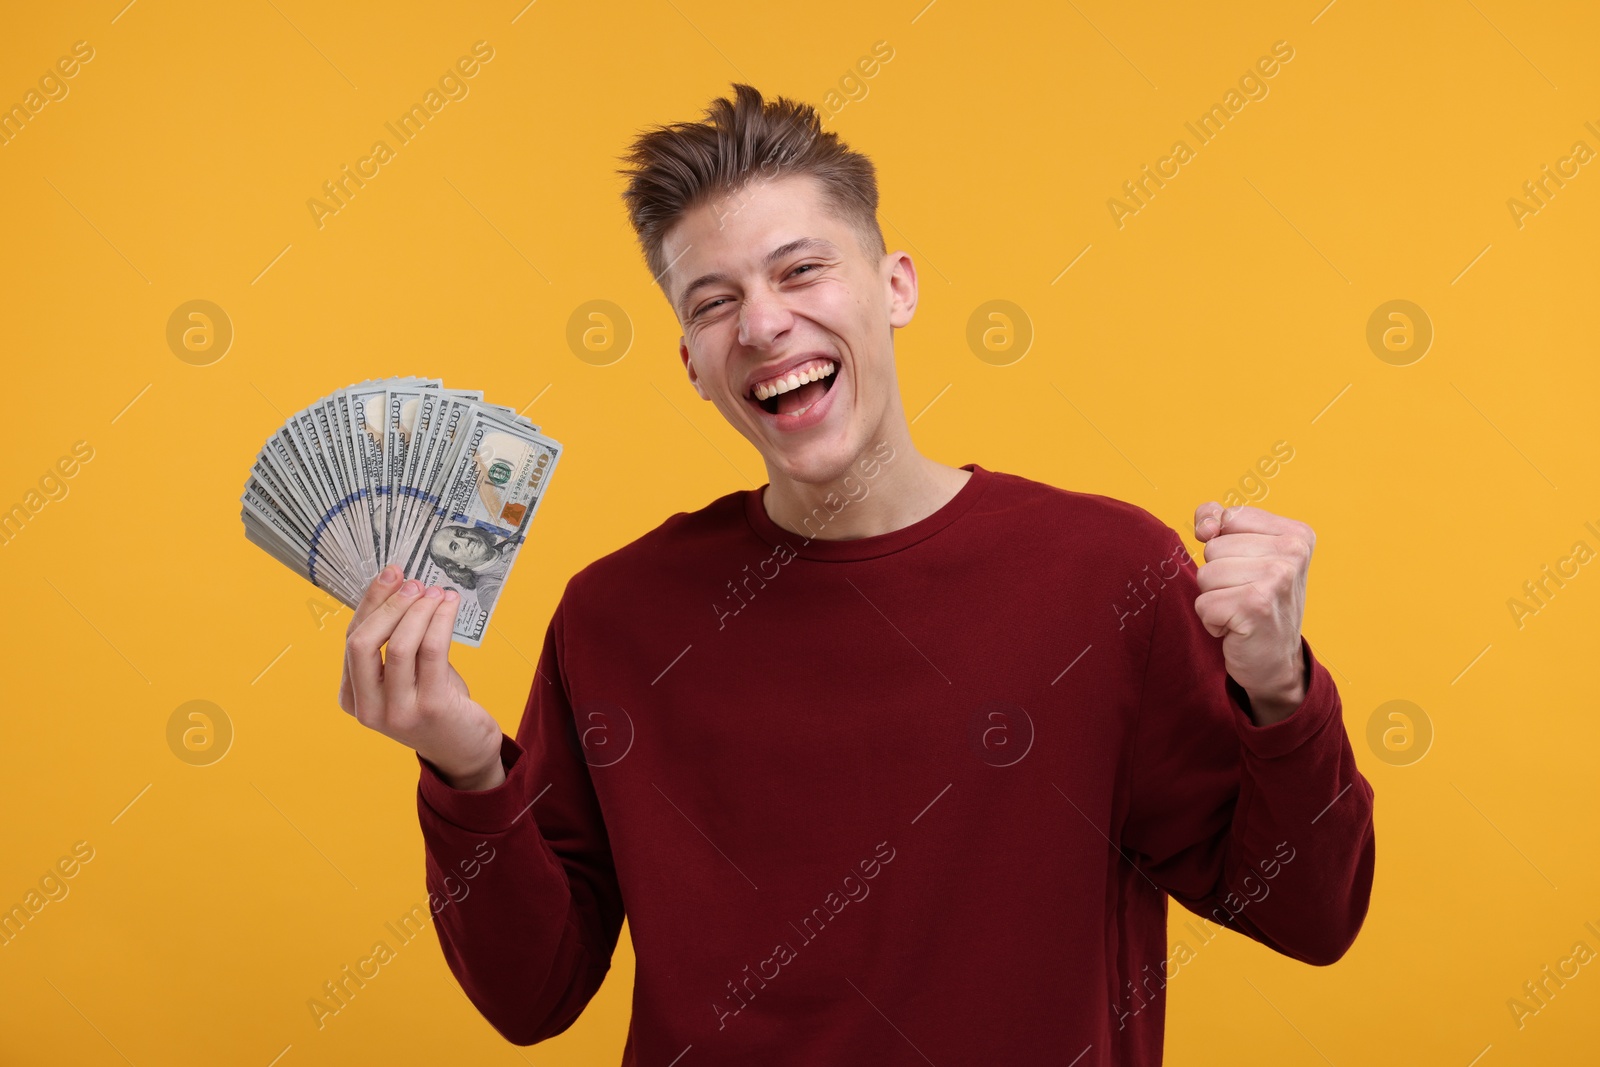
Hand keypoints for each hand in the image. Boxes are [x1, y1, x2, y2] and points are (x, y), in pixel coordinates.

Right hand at [339, 564, 505, 789]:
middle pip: (363, 643)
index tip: (390, 575)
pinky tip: (449, 606)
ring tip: (437, 592)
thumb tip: (402, 588)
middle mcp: (368, 709)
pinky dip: (440, 621)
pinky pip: (432, 652)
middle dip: (390, 605)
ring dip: (419, 610)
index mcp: (352, 698)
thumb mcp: (405, 676)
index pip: (352, 640)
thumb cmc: (434, 705)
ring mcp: (397, 712)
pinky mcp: (431, 708)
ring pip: (399, 645)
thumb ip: (396, 642)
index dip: (370, 603)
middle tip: (415, 583)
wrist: (463, 750)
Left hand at [1192, 503, 1313, 723]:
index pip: (1227, 517)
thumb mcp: (1246, 555)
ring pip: (1206, 575)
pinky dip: (1212, 621)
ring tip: (1241, 611)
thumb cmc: (1258, 604)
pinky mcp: (1256, 605)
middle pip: (1213, 548)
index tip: (1245, 569)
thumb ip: (1218, 522)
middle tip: (1245, 597)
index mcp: (1296, 533)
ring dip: (1214, 599)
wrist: (1276, 662)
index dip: (1220, 544)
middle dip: (1218, 577)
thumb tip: (1205, 527)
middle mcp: (1293, 551)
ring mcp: (1277, 577)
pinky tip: (1237, 628)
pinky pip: (1204, 604)